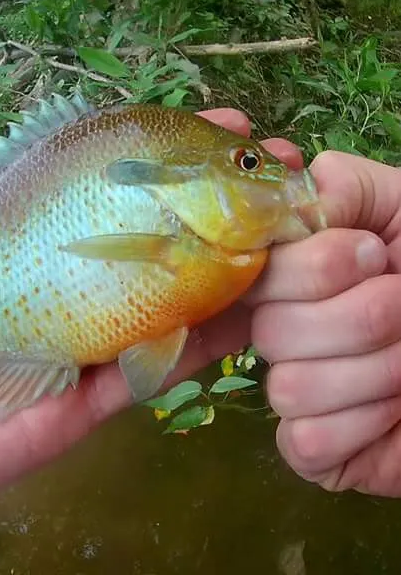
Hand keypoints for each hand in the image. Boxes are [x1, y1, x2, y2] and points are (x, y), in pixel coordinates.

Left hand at [0, 94, 314, 538]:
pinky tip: (243, 303)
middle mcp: (48, 288)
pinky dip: (196, 340)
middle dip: (208, 201)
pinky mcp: (73, 400)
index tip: (203, 119)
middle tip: (266, 161)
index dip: (144, 155)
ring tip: (283, 225)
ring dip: (224, 266)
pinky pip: (146, 368)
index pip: (87, 191)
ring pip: (161, 304)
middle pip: (140, 241)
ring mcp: (67, 344)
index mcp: (7, 246)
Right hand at [253, 151, 400, 495]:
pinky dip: (362, 424)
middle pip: (271, 331)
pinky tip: (396, 412)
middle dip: (361, 319)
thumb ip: (346, 189)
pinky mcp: (314, 451)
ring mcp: (296, 392)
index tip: (372, 255)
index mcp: (293, 276)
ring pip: (288, 387)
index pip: (253, 271)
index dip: (312, 267)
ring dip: (371, 373)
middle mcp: (284, 330)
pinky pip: (305, 441)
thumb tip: (289, 201)